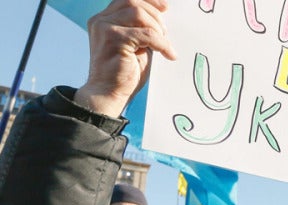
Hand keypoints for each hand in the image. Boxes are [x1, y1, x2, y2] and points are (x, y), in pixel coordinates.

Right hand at [75, 0, 176, 116]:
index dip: (148, 0)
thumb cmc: (124, 73)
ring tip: (164, 45)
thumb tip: (162, 18)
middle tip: (166, 33)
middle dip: (155, 15)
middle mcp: (101, 20)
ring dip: (157, 29)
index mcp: (104, 19)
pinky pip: (146, 34)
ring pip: (138, 14)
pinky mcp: (113, 39)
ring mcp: (105, 28)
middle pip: (133, 2)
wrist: (109, 94)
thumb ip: (142, 30)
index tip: (165, 7)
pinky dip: (162, 44)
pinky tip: (168, 55)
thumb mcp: (135, 45)